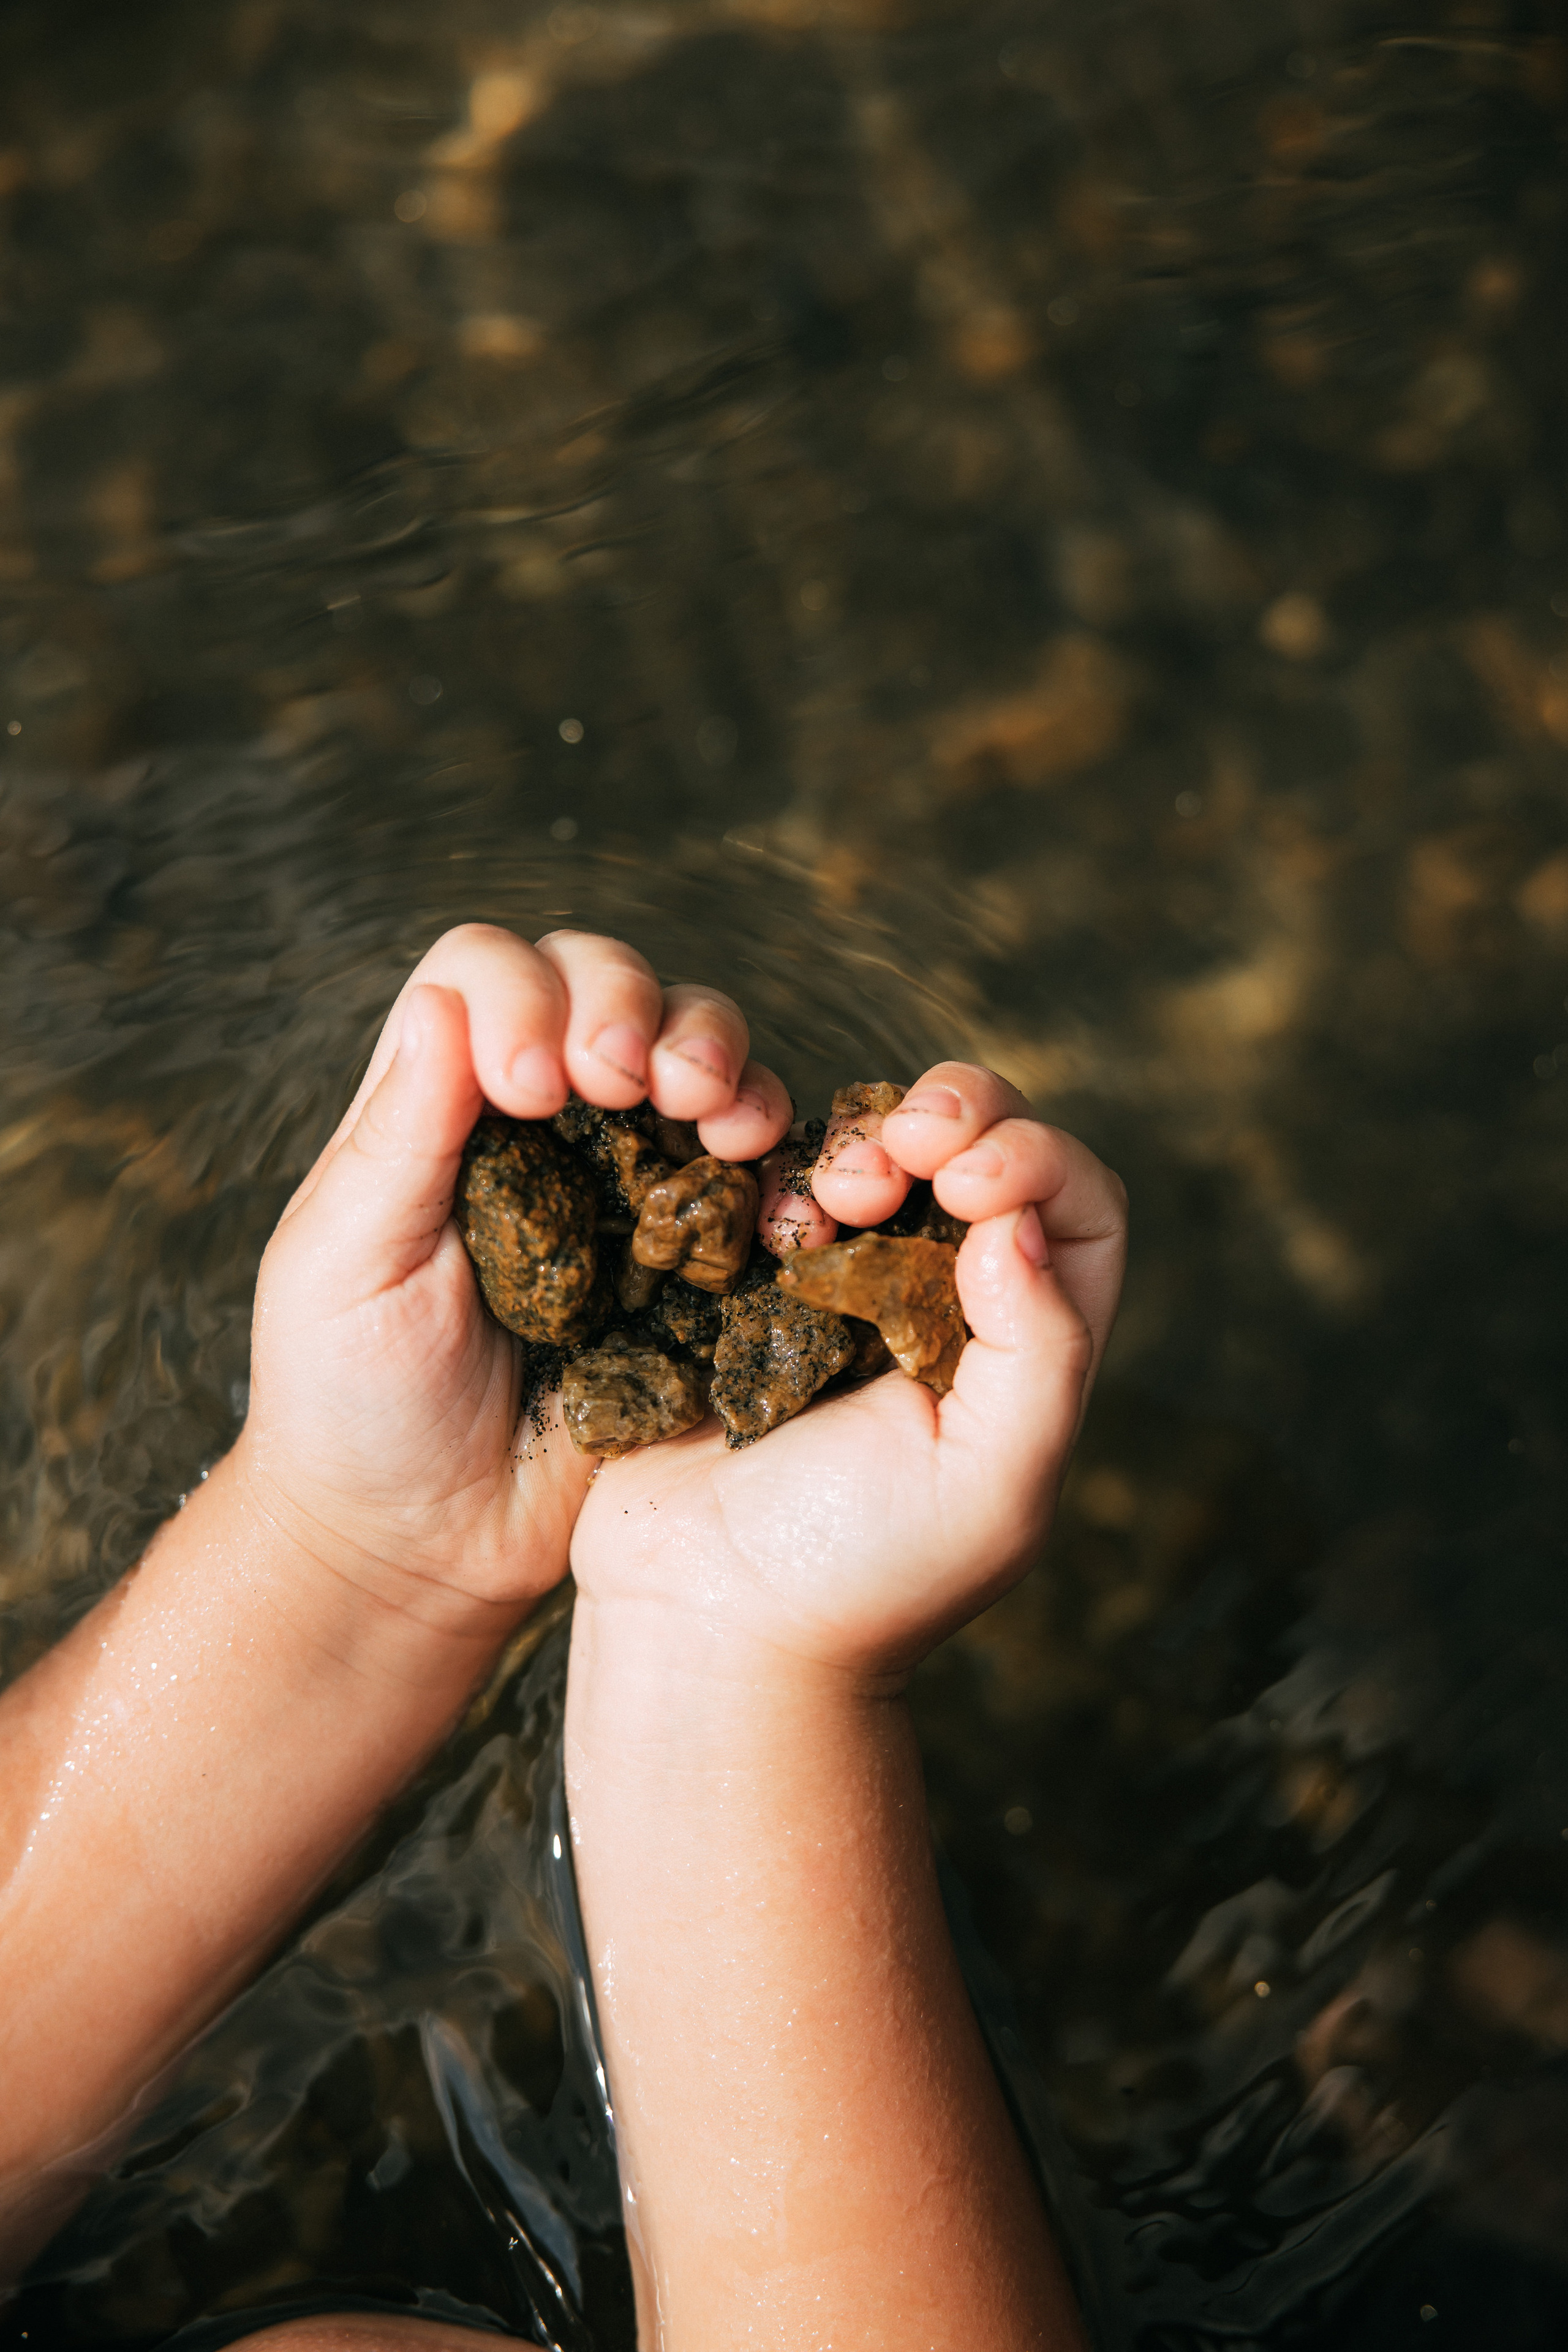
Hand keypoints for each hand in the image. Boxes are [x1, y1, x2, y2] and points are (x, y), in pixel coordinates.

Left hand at [236, 924, 791, 1626]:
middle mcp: (544, 1121)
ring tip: (713, 1112)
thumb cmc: (350, 1407)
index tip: (532, 1089)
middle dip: (635, 1007)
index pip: (491, 972)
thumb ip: (400, 1132)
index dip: (526, 994)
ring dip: (716, 1052)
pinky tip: (763, 1170)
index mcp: (440, 1103)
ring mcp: (631, 1179)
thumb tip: (447, 998)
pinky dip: (777, 1147)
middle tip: (630, 1083)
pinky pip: (760, 1165)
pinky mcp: (700, 1252)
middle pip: (610, 985)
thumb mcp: (345, 1263)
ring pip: (699, 1049)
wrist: (422, 1549)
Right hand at [572, 1065, 1126, 1678]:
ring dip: (864, 1137)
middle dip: (953, 1116)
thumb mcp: (995, 1483)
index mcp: (1026, 1346)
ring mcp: (843, 1285)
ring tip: (832, 1196)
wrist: (705, 1622)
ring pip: (881, 1148)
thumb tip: (1021, 1225)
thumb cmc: (864, 1575)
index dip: (1039, 1159)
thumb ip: (1043, 1352)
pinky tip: (772, 1216)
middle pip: (986, 1148)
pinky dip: (779, 1170)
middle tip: (900, 1144)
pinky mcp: (749, 1284)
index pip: (1078, 1207)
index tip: (969, 1178)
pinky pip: (776, 1182)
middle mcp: (945, 1301)